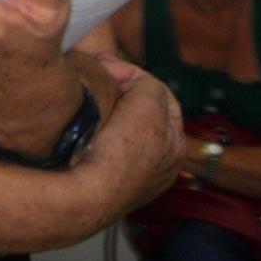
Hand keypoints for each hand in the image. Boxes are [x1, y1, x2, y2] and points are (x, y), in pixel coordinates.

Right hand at [73, 68, 184, 220]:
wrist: (87, 193)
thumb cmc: (123, 149)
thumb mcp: (148, 102)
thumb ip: (147, 84)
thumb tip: (128, 82)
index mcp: (176, 147)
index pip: (162, 97)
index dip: (137, 75)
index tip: (110, 67)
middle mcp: (158, 166)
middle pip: (141, 113)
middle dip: (122, 92)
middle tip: (98, 77)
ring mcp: (131, 177)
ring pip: (121, 128)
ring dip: (107, 108)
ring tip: (88, 95)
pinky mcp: (105, 183)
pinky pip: (102, 144)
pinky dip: (95, 127)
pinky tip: (83, 120)